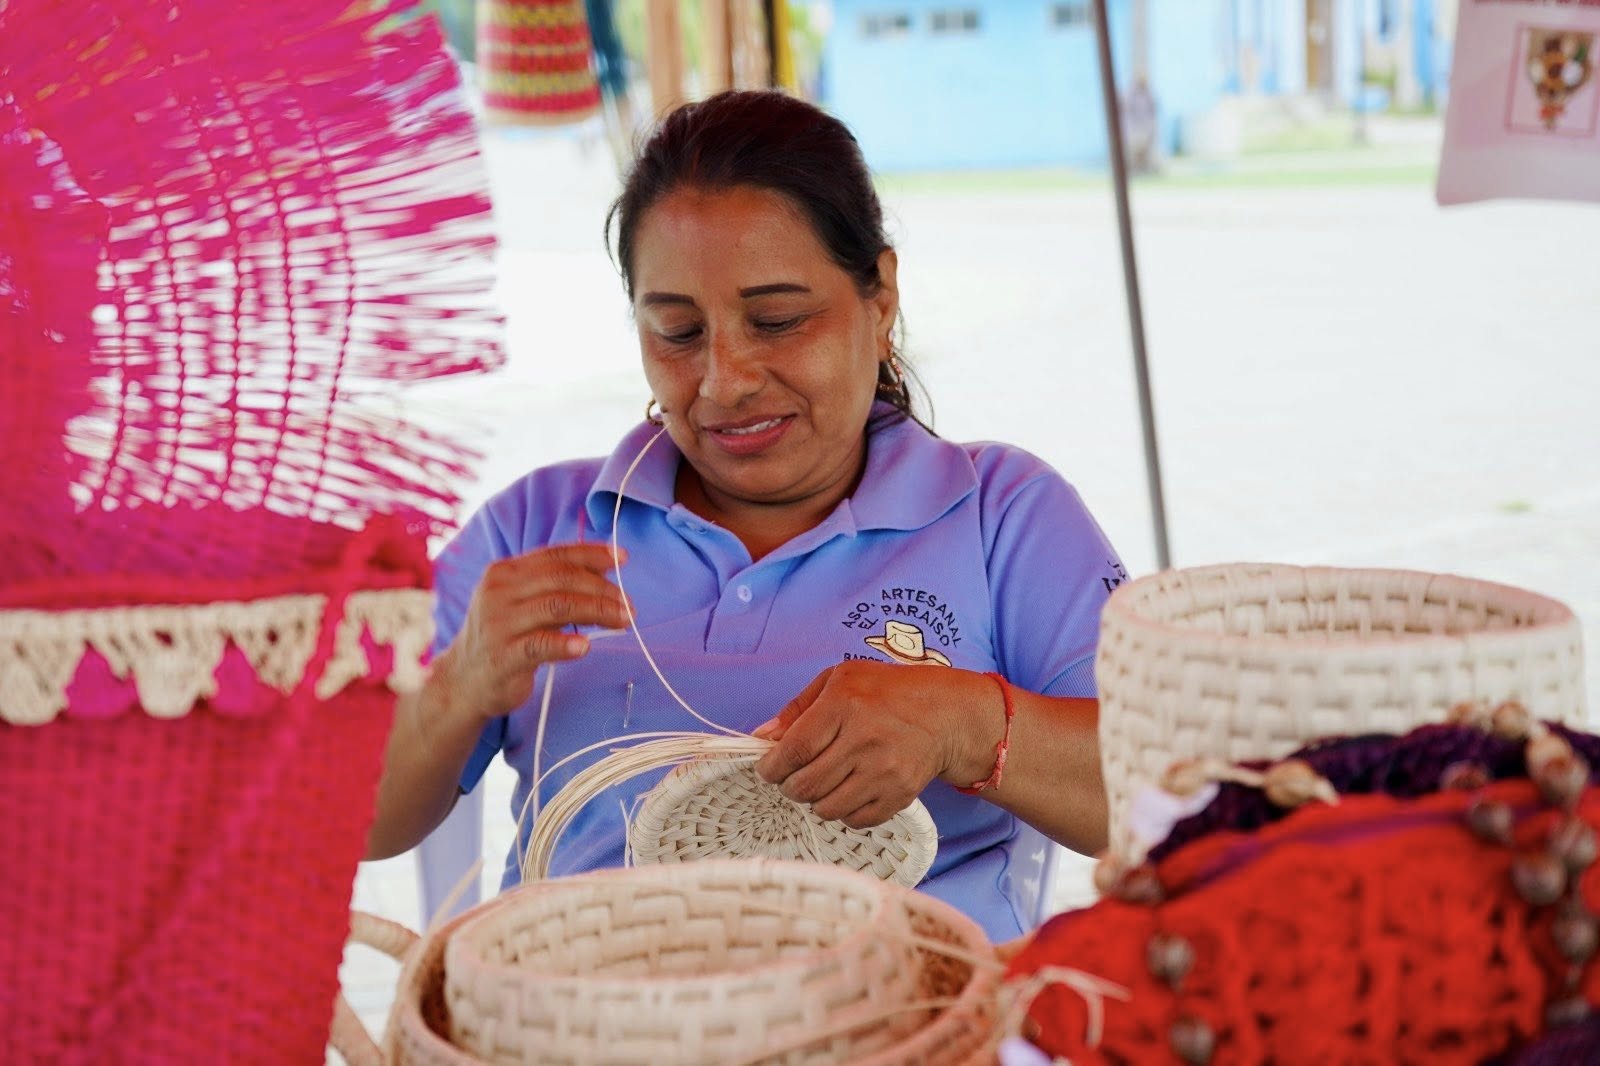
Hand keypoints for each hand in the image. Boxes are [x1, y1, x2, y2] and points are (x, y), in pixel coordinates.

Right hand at [435, 544, 630, 721]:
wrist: (463, 680)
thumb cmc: (503, 637)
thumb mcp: (522, 603)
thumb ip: (555, 587)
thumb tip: (605, 573)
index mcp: (504, 572)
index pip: (555, 555)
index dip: (592, 554)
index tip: (623, 558)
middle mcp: (498, 592)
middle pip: (561, 578)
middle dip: (602, 589)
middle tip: (628, 605)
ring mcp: (498, 624)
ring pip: (557, 606)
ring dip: (597, 612)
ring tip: (622, 621)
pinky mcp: (502, 656)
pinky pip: (540, 645)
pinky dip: (566, 644)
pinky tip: (586, 647)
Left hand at [751, 661, 997, 828]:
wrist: (945, 715)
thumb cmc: (887, 692)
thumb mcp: (839, 680)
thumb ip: (797, 708)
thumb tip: (762, 737)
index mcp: (845, 704)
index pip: (794, 749)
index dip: (772, 766)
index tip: (768, 768)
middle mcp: (865, 739)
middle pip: (805, 785)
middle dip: (789, 786)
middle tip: (791, 778)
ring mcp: (884, 771)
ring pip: (826, 808)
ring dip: (814, 800)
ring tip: (821, 783)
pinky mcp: (899, 795)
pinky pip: (854, 820)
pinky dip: (842, 812)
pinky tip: (846, 791)